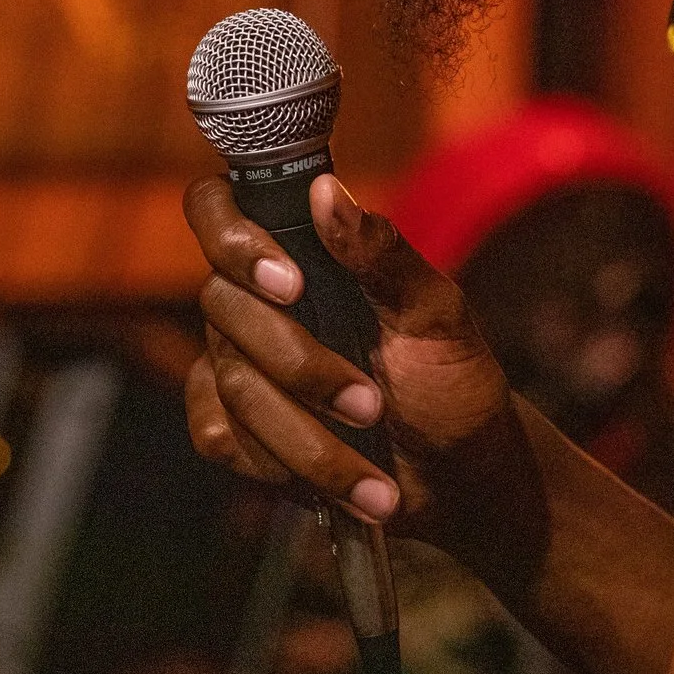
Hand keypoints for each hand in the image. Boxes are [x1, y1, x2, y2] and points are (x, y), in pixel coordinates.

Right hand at [185, 171, 513, 529]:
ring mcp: (237, 360)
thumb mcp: (435, 312)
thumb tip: (325, 190)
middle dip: (303, 368)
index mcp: (302, 250)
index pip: (216, 207)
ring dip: (309, 438)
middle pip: (223, 306)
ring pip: (233, 384)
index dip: (232, 237)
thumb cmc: (450, 378)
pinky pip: (219, 436)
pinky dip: (281, 464)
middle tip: (373, 406)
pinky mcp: (232, 424)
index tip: (291, 283)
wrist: (457, 472)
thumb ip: (381, 252)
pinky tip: (335, 484)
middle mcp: (256, 297)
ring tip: (376, 479)